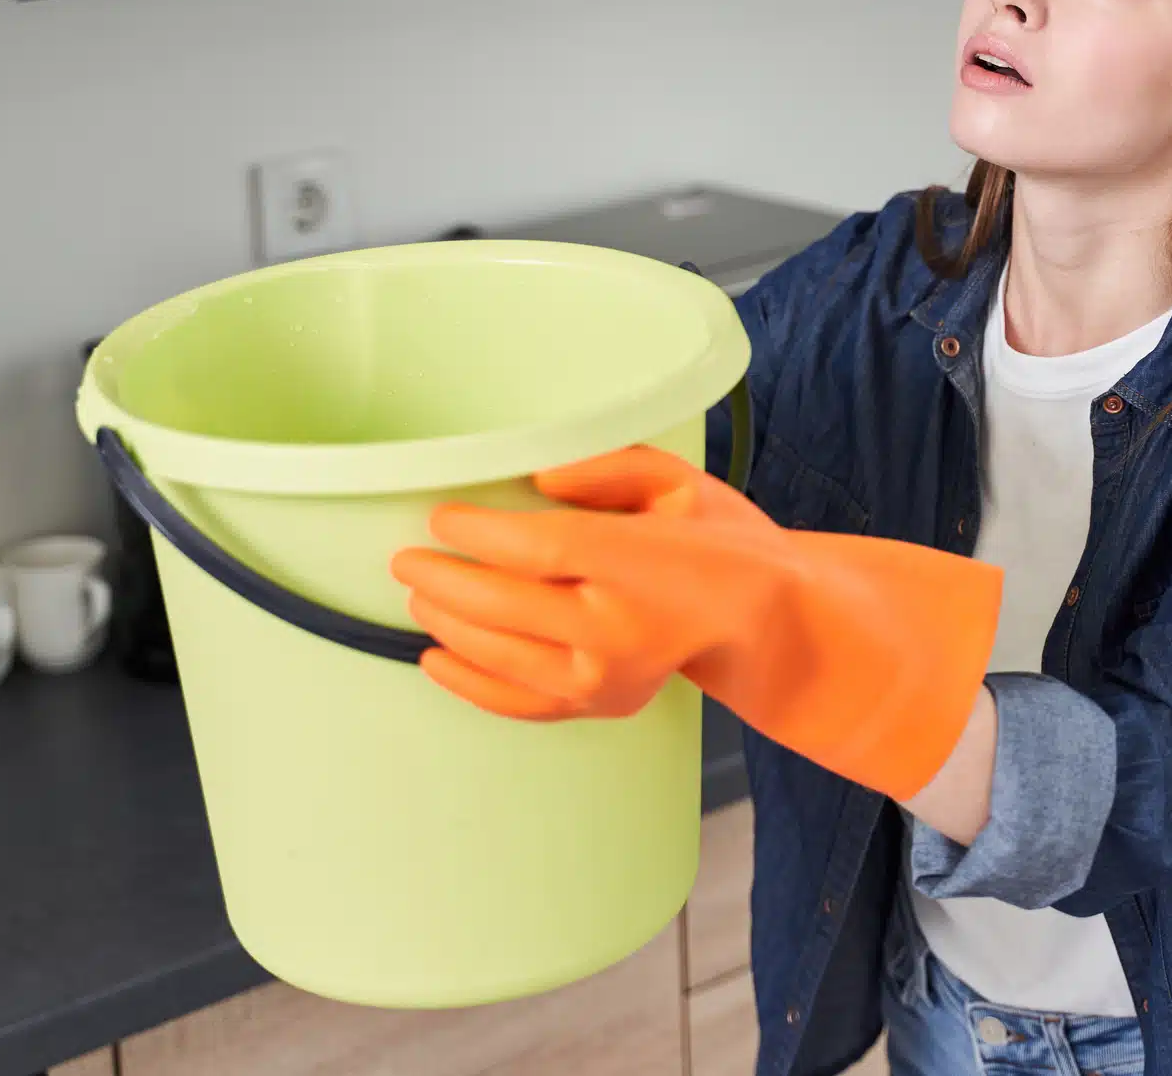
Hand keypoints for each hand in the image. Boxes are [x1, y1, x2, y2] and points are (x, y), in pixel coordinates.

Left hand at [392, 447, 1001, 802]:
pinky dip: (468, 682)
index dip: (476, 531)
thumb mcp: (678, 481)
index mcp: (639, 563)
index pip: (536, 547)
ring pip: (499, 654)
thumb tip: (537, 477)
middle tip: (408, 556)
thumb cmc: (717, 542)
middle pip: (503, 604)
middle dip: (443, 578)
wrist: (763, 622)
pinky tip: (434, 657)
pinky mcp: (599, 705)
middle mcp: (618, 628)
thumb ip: (608, 466)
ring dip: (446, 622)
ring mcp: (606, 677)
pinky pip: (518, 702)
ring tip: (419, 592)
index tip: (441, 517)